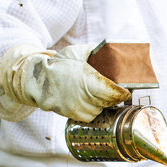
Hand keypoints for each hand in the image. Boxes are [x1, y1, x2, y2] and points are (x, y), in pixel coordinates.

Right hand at [0, 44, 130, 121]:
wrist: (38, 80)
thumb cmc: (58, 65)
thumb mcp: (76, 52)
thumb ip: (93, 51)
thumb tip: (110, 50)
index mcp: (88, 80)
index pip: (113, 92)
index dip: (123, 93)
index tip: (127, 92)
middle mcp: (84, 97)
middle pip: (109, 102)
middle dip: (115, 97)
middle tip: (119, 92)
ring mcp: (78, 108)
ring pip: (101, 110)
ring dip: (104, 104)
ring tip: (103, 95)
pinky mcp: (73, 115)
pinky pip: (91, 116)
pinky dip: (94, 110)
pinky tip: (93, 102)